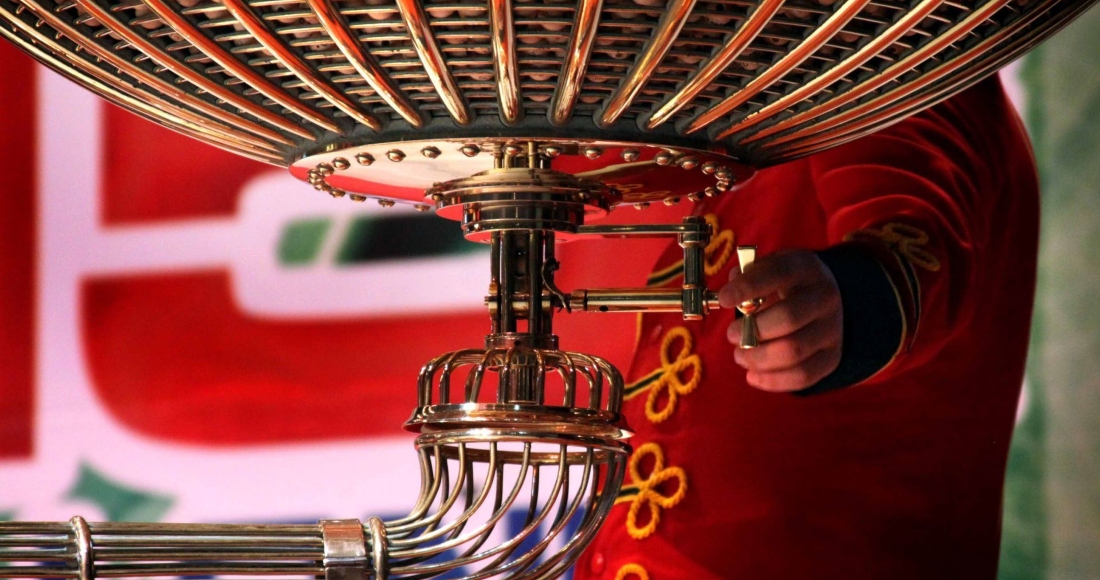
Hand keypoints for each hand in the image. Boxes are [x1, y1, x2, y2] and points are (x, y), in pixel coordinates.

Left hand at [718, 250, 842, 391]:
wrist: (824, 300)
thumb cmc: (785, 285)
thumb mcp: (769, 269)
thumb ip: (746, 276)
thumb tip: (729, 292)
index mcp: (805, 268)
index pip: (777, 273)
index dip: (747, 287)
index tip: (724, 300)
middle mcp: (824, 297)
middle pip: (788, 318)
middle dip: (751, 330)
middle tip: (731, 335)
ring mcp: (832, 329)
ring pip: (793, 351)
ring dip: (758, 358)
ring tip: (740, 356)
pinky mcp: (831, 357)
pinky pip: (802, 376)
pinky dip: (772, 381)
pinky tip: (752, 376)